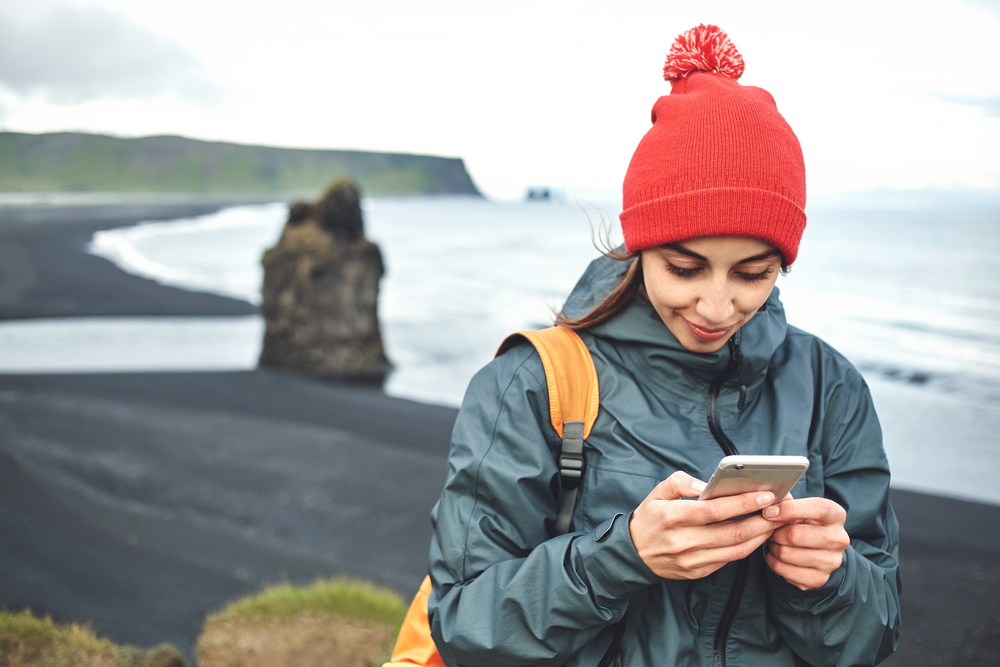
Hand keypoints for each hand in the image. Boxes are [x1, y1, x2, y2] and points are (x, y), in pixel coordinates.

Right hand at [629, 471, 779, 579]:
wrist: (633, 554)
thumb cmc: (649, 519)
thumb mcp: (657, 493)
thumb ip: (680, 482)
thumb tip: (707, 485)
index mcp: (672, 517)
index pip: (715, 510)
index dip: (743, 503)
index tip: (764, 494)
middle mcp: (683, 541)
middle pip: (732, 532)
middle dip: (761, 520)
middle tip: (778, 509)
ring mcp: (691, 560)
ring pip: (735, 549)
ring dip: (759, 536)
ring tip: (772, 522)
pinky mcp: (697, 572)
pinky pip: (728, 560)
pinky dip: (746, 547)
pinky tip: (755, 536)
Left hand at [762, 497, 849, 589]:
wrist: (818, 552)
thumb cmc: (805, 524)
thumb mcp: (801, 509)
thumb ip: (787, 502)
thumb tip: (771, 499)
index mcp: (837, 516)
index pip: (819, 509)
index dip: (790, 509)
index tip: (769, 512)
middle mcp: (839, 539)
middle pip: (796, 535)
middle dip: (776, 532)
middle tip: (771, 530)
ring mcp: (831, 562)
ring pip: (786, 554)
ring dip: (773, 547)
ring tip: (775, 542)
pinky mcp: (819, 579)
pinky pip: (783, 569)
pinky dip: (773, 561)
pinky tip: (777, 555)